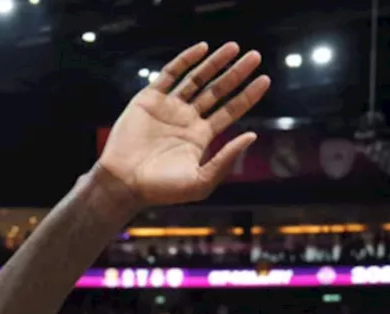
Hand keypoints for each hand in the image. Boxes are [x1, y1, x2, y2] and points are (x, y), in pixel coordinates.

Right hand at [96, 42, 270, 208]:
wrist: (124, 183)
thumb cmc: (162, 190)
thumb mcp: (201, 181)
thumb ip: (226, 160)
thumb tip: (252, 135)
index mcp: (200, 137)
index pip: (230, 111)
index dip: (248, 95)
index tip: (265, 79)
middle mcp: (187, 119)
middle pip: (217, 91)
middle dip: (236, 73)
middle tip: (255, 57)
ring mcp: (168, 107)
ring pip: (196, 79)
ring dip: (215, 63)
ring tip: (234, 47)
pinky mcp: (149, 99)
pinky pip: (170, 74)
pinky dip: (185, 60)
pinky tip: (202, 49)